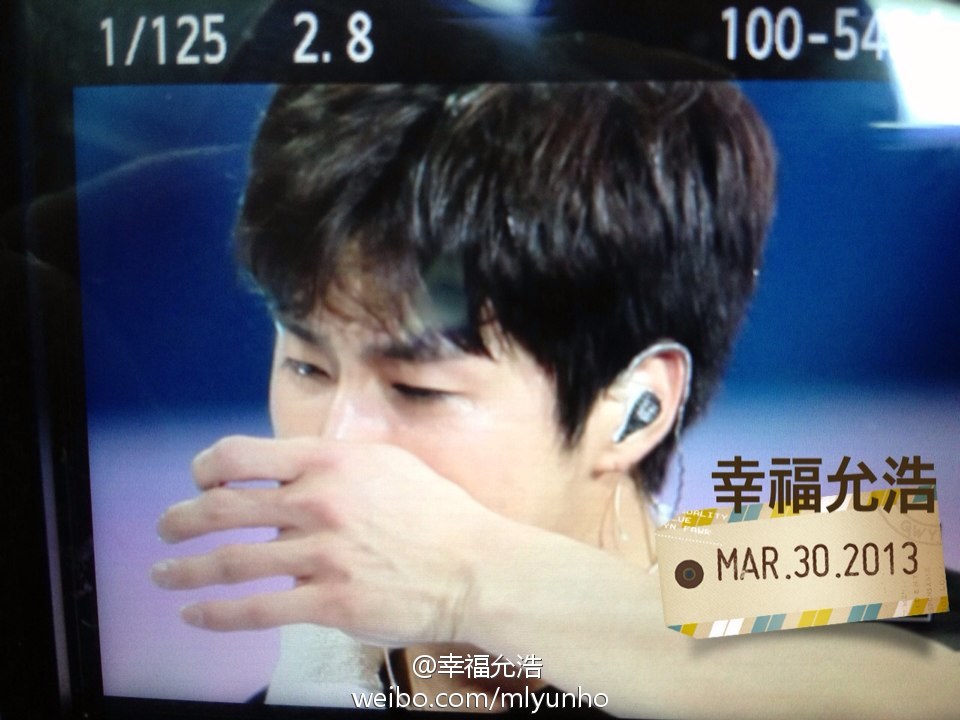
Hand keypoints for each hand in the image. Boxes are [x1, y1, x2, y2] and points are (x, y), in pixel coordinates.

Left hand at [152, 435, 508, 644]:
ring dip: (184, 570)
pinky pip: (258, 610)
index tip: (198, 480)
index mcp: (329, 463)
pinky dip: (216, 615)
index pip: (240, 455)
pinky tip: (195, 615)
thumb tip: (286, 471)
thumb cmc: (434, 512)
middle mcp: (319, 504)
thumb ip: (332, 462)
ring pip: (230, 562)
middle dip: (179, 520)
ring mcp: (323, 556)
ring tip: (162, 575)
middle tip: (164, 529)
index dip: (206, 468)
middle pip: (222, 509)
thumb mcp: (385, 464)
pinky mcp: (330, 604)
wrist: (474, 566)